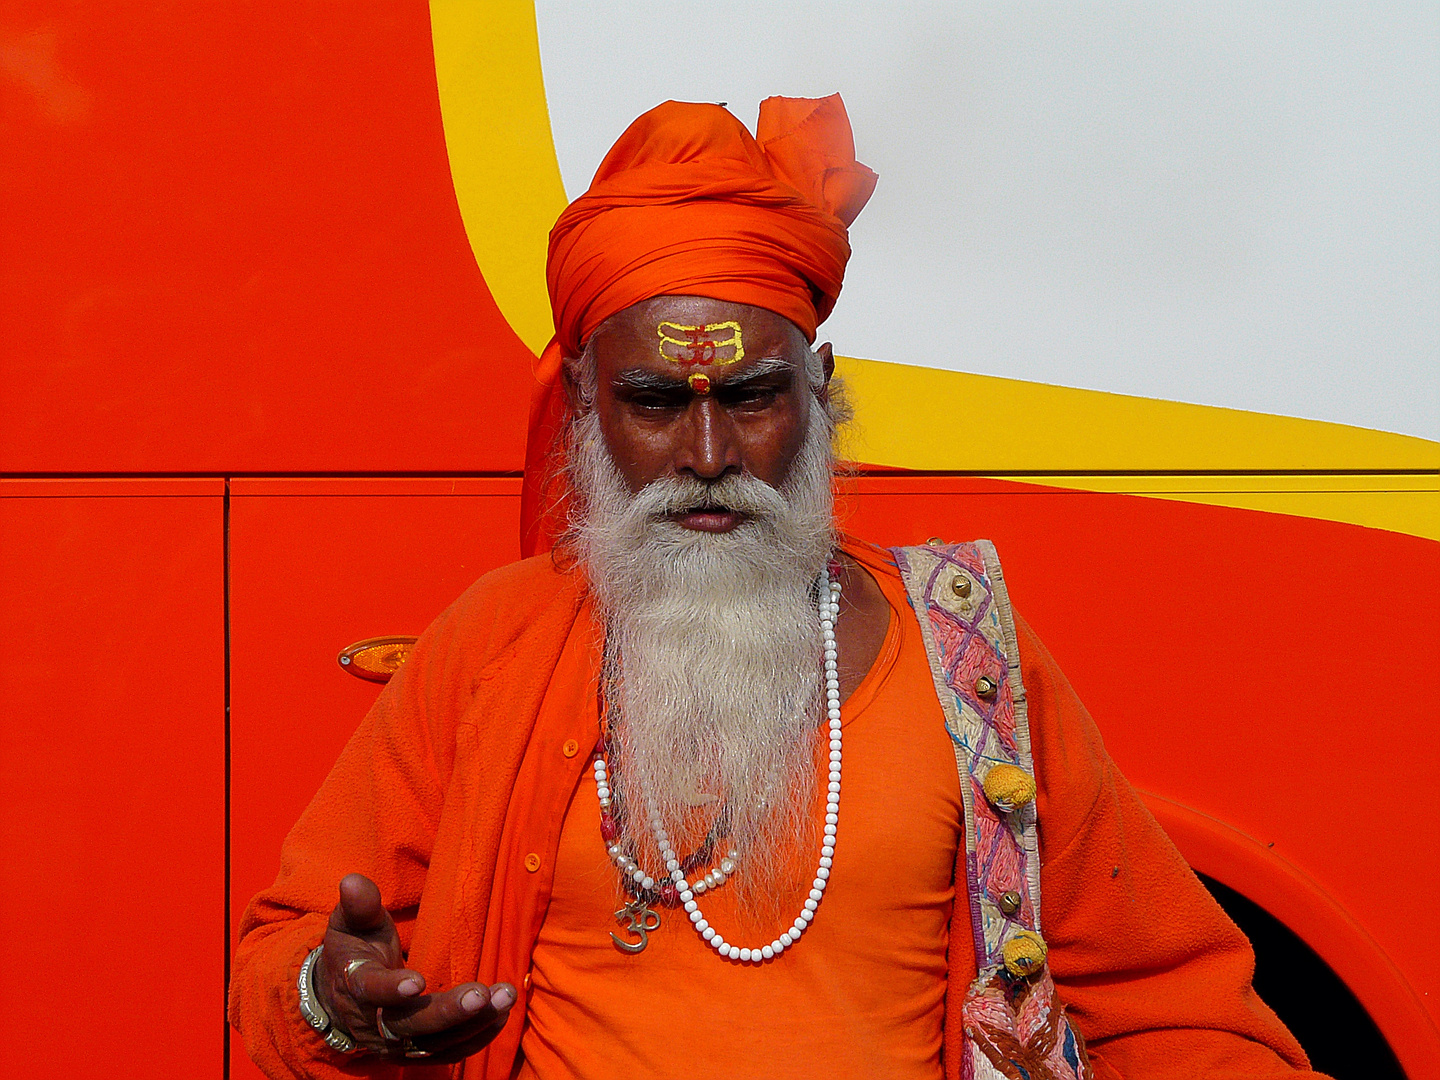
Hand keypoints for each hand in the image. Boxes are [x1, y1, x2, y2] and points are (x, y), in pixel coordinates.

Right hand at [313, 873, 515, 1061]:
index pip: (371, 990)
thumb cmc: (353, 949)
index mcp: (356, 985)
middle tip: (481, 995)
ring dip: (472, 1023)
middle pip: (411, 1025)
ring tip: (504, 999)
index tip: (417, 982)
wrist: (337, 997)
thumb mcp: (351, 923)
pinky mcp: (414, 1052)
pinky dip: (475, 1038)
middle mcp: (373, 1023)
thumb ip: (360, 905)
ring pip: (434, 1042)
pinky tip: (500, 1016)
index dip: (392, 988)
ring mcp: (394, 1043)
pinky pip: (447, 1052)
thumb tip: (353, 880)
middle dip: (448, 1012)